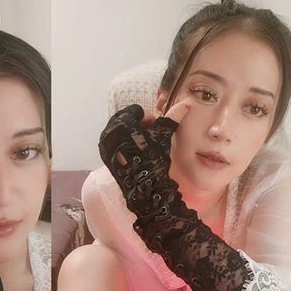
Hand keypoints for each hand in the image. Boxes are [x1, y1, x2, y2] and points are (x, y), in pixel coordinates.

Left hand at [98, 102, 189, 220]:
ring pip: (121, 131)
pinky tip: (136, 152)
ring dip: (133, 133)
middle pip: (127, 119)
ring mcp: (104, 144)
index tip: (157, 127)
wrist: (143, 186)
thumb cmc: (153, 158)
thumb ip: (171, 118)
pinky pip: (115, 142)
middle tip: (152, 135)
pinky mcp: (104, 155)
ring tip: (145, 144)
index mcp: (121, 122)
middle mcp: (108, 131)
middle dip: (140, 124)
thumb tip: (186, 104)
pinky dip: (125, 143)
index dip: (149, 116)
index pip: (136, 110)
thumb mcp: (163, 136)